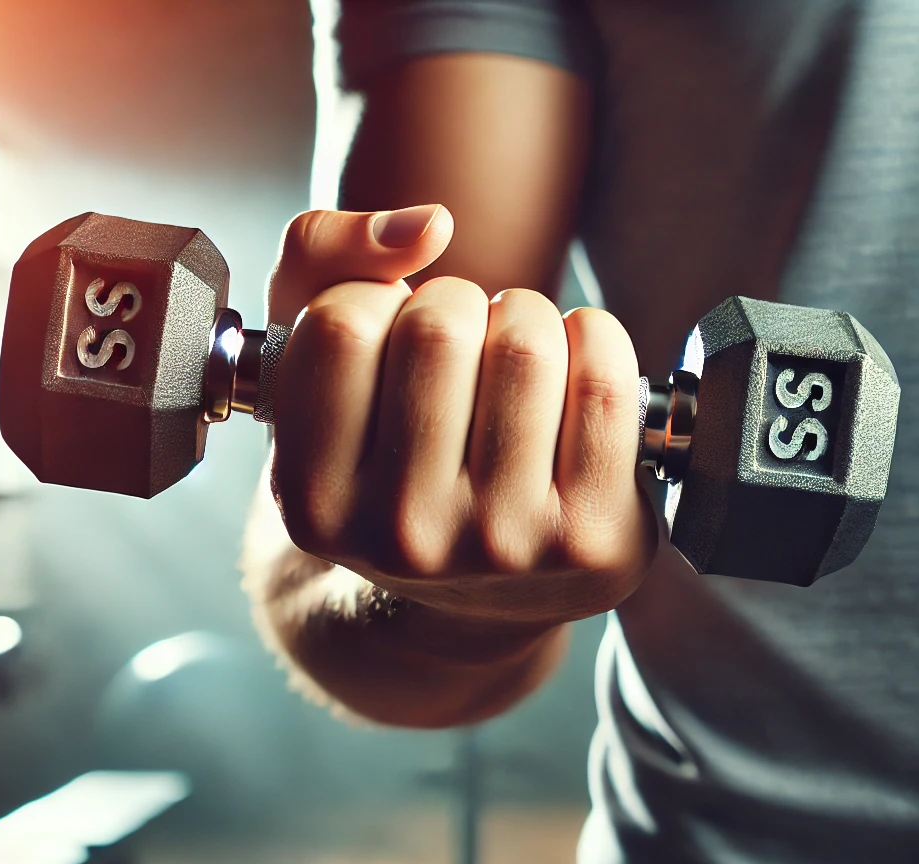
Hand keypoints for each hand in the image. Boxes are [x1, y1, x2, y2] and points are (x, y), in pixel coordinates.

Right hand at [266, 206, 657, 625]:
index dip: (374, 302)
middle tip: (460, 345)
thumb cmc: (390, 452)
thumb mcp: (313, 362)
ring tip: (511, 364)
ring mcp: (499, 546)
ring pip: (525, 342)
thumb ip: (321, 257)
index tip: (387, 334)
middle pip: (439, 328)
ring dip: (525, 318)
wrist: (469, 585)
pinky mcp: (587, 539)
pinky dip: (595, 342)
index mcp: (312, 501)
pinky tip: (570, 375)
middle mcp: (400, 537)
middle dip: (458, 304)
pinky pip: (606, 378)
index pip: (341, 326)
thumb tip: (428, 225)